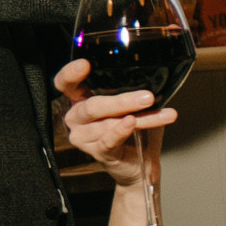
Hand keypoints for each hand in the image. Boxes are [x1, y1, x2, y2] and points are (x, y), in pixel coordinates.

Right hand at [55, 58, 171, 187]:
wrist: (141, 161)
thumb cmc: (134, 128)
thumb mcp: (133, 105)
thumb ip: (131, 90)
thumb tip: (151, 75)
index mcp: (81, 100)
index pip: (65, 84)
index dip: (70, 74)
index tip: (85, 64)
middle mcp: (76, 118)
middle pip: (92, 106)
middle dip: (122, 101)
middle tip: (148, 97)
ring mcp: (83, 137)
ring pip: (108, 123)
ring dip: (139, 118)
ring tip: (160, 113)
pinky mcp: (97, 152)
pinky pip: (108, 140)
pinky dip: (121, 131)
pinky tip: (132, 124)